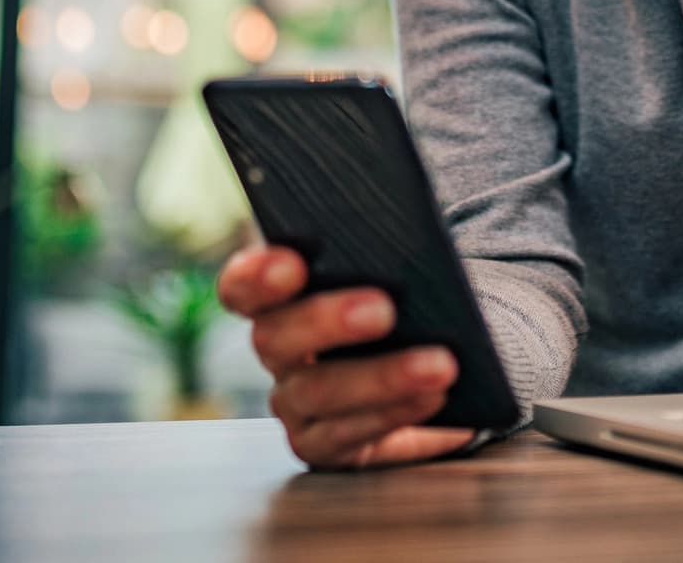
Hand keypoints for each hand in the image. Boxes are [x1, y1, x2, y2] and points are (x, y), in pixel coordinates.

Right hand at [218, 245, 476, 468]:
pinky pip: (346, 434)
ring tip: (439, 365)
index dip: (256, 276)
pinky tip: (433, 397)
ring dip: (381, 377)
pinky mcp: (323, 445)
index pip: (243, 286)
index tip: (292, 265)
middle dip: (327, 321)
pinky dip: (394, 413)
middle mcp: (279, 351)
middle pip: (274, 337)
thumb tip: (407, 237)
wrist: (436, 375)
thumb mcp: (395, 276)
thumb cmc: (408, 307)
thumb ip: (382, 258)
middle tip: (384, 310)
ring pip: (316, 391)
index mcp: (281, 298)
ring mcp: (295, 403)